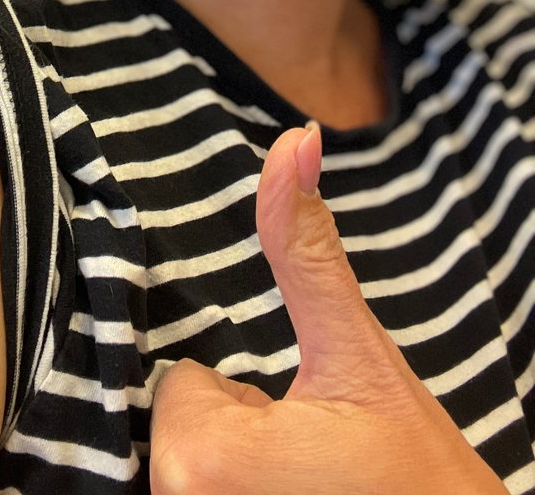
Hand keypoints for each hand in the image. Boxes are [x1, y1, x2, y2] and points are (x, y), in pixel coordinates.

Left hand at [150, 125, 506, 494]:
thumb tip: (295, 141)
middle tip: (311, 465)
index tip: (304, 434)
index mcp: (196, 460)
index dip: (247, 398)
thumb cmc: (415, 472)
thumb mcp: (356, 352)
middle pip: (185, 429)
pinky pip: (204, 494)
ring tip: (309, 491)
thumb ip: (305, 248)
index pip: (185, 384)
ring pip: (195, 469)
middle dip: (245, 438)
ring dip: (245, 475)